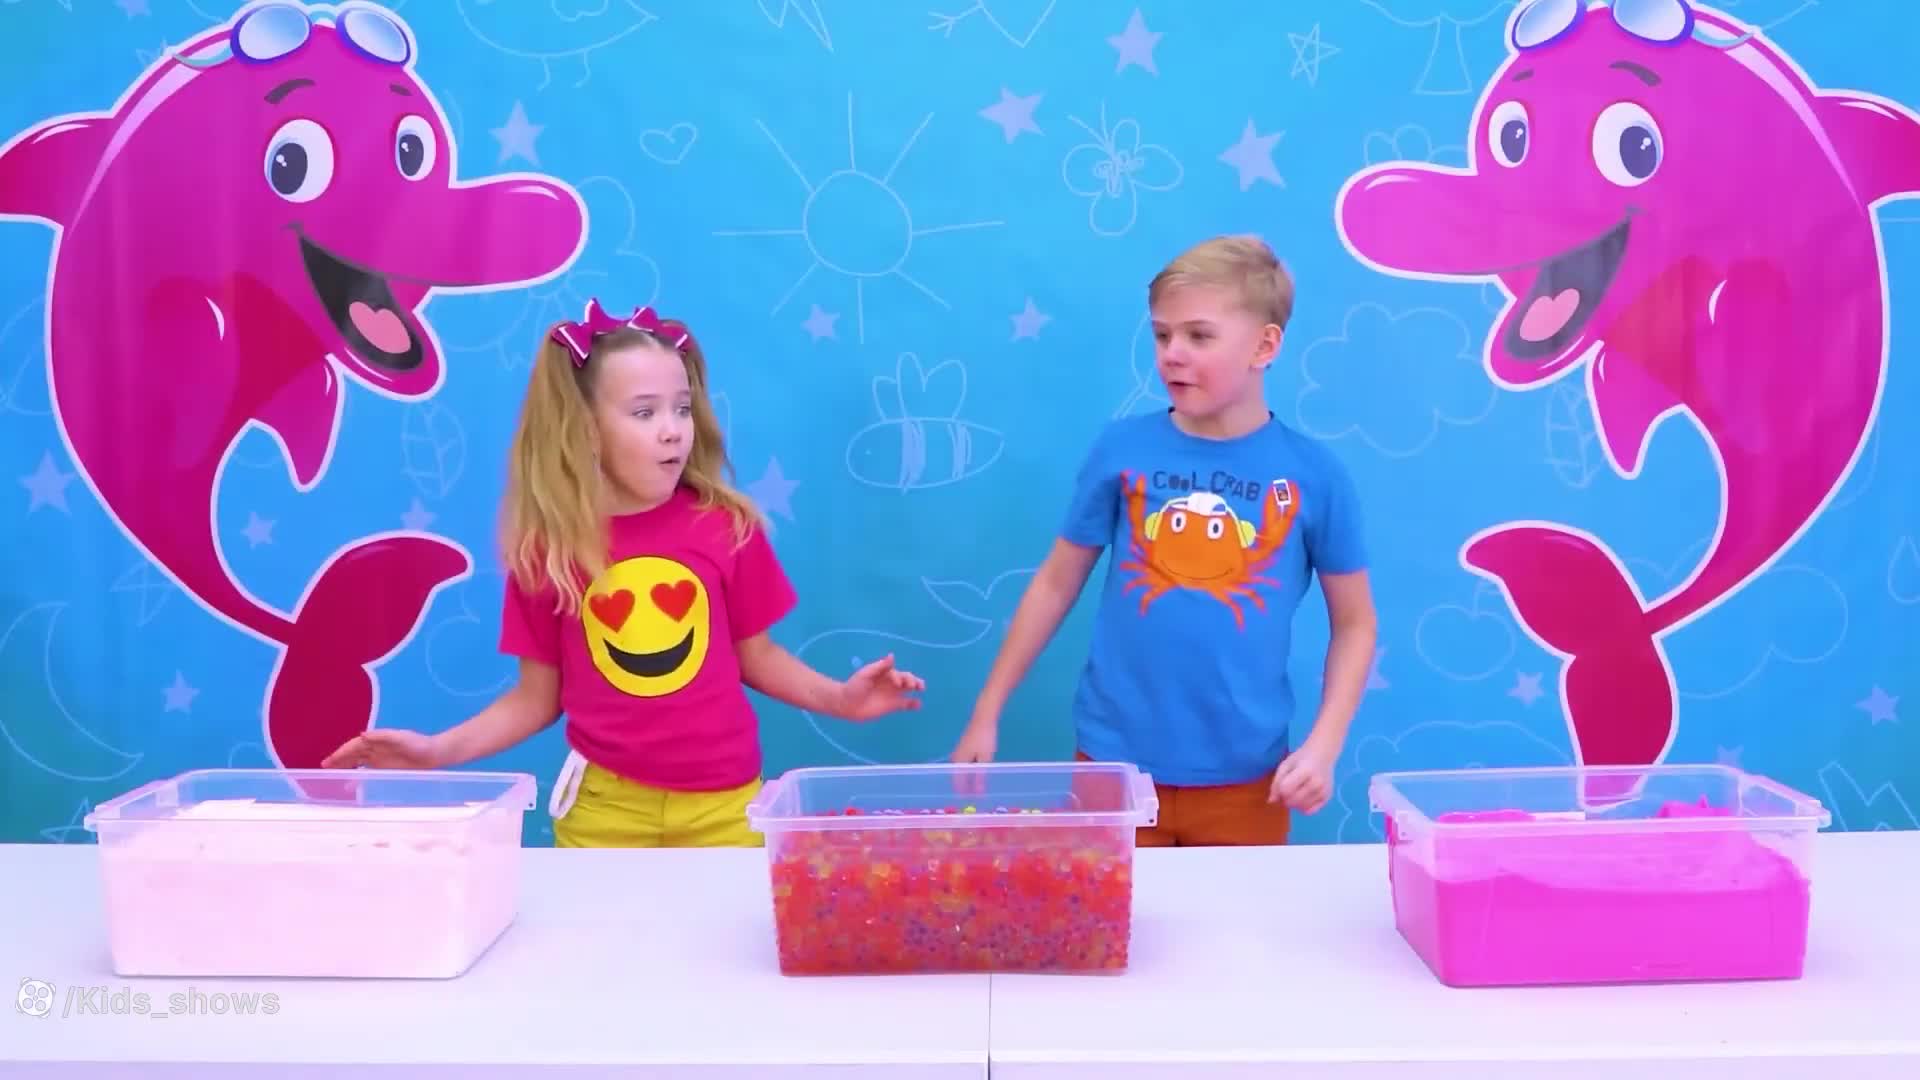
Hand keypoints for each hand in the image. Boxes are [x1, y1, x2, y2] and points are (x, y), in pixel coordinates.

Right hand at [321, 728, 444, 769]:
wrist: (435, 754)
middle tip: (323, 770)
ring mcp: (380, 759)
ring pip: (357, 763)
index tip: (328, 761)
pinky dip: (357, 777)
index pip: (354, 746)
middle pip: (352, 754)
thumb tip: (363, 734)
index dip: (340, 753)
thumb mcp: (402, 738)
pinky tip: (351, 786)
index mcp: (377, 740)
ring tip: (332, 777)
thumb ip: (383, 736)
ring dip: (345, 768)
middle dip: (338, 760)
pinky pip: (366, 772)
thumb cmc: (419, 744)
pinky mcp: (386, 768)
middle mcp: (376, 749)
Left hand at [835, 654, 924, 719]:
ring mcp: (893, 694)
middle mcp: (891, 682)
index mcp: (886, 673)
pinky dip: (914, 704)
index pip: (898, 673)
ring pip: (909, 689)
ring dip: (917, 687)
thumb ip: (880, 666)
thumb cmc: (855, 686)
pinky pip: (906, 704)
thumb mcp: (866, 673)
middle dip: (913, 680)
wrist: (847, 703)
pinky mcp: (893, 706)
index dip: (900, 677)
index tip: (896, 682)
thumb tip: (892, 655)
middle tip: (916, 685)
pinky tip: (918, 704)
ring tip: (921, 689)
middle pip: (907, 679)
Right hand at [950, 714, 997, 794]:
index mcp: (958, 763)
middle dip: (965, 789)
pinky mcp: (963, 749)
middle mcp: (954, 759)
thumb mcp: (985, 760)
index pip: (957, 784)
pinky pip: (964, 766)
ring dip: (968, 781)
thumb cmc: (984, 739)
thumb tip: (978, 793)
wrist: (984, 718)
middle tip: (975, 799)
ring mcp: (958, 754)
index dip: (963, 795)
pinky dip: (970, 773)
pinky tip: (977, 776)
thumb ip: (981, 777)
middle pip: (958, 779)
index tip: (970, 804)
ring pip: (961, 772)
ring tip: (977, 791)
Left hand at [1268, 740, 1334, 812]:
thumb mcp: (1285, 765)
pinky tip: (1302, 798)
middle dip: (1284, 799)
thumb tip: (1271, 801)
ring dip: (1293, 804)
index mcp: (1305, 771)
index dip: (1279, 790)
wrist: (1322, 754)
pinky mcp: (1327, 798)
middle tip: (1286, 791)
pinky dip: (1303, 808)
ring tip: (1295, 793)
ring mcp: (1323, 792)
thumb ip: (1276, 782)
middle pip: (1292, 801)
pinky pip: (1310, 811)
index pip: (1285, 790)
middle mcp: (1316, 783)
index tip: (1281, 785)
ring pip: (1301, 808)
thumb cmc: (1301, 758)